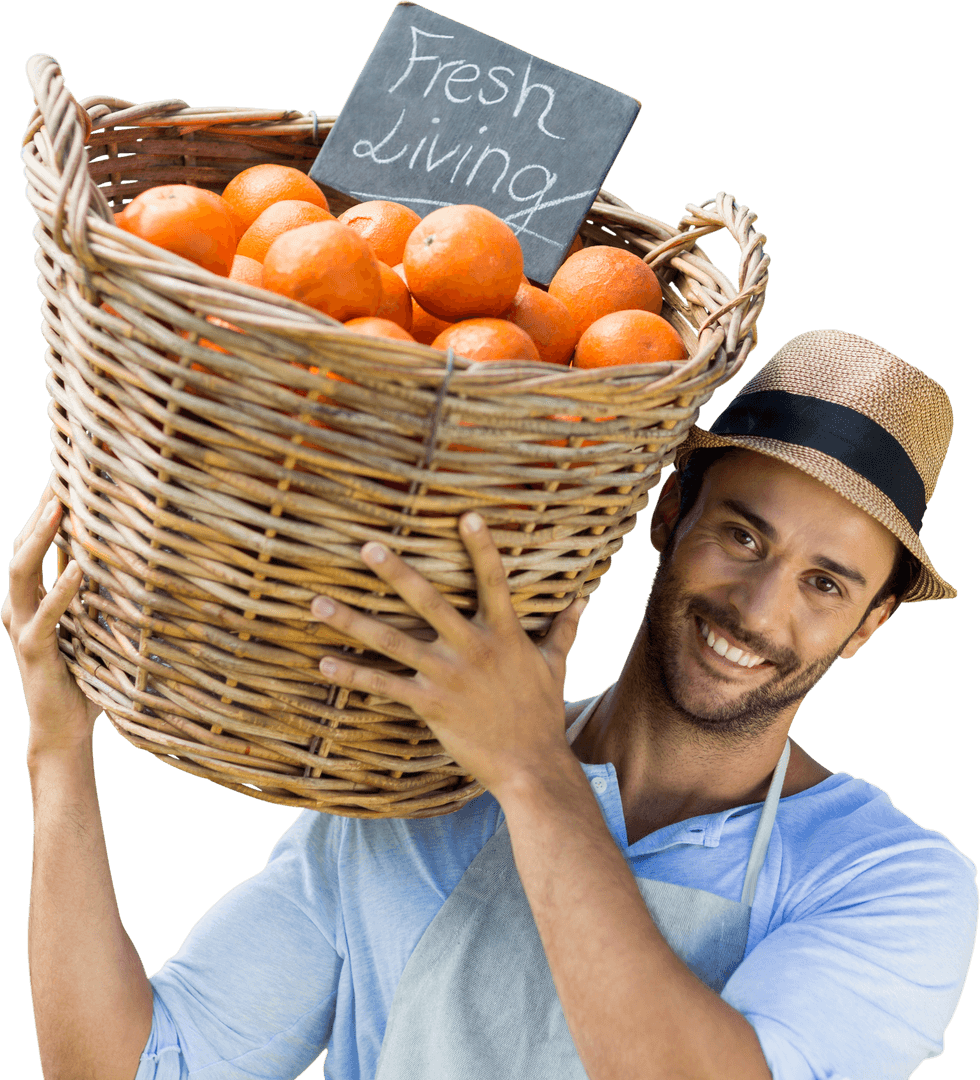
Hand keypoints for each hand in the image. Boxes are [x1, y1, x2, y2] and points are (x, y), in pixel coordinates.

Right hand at [3, 485, 101, 754]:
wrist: (65, 730)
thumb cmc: (86, 678)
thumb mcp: (98, 629)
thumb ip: (107, 599)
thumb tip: (145, 567)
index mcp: (32, 599)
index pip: (34, 544)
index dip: (46, 510)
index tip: (66, 476)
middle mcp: (19, 607)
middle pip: (22, 545)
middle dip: (41, 510)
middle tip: (61, 475)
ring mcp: (21, 626)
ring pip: (22, 570)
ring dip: (43, 536)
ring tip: (62, 507)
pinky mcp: (32, 648)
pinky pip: (47, 613)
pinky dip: (63, 589)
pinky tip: (80, 567)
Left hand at [309, 512, 587, 796]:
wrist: (532, 765)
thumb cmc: (542, 713)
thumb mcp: (554, 666)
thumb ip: (562, 630)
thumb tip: (581, 600)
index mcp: (505, 634)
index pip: (494, 582)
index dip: (482, 548)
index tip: (466, 516)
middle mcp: (473, 648)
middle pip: (429, 602)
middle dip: (396, 573)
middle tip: (366, 546)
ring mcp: (448, 676)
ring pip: (393, 642)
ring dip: (352, 622)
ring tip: (318, 604)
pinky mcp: (430, 705)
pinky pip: (385, 685)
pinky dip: (354, 675)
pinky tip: (325, 663)